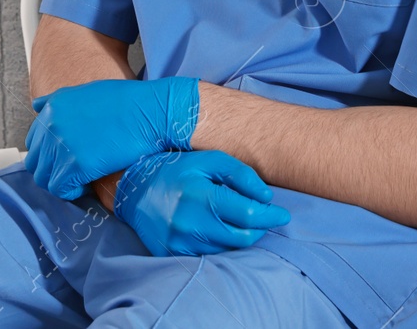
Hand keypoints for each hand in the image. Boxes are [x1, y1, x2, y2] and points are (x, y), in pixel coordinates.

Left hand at [26, 77, 199, 200]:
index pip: (34, 141)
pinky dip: (71, 191)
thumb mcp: (87, 92)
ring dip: (61, 182)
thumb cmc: (127, 102)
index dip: (50, 154)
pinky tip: (87, 184)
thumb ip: (59, 100)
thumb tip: (37, 105)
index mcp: (53, 106)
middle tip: (74, 173)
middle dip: (52, 170)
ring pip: (44, 178)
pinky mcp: (75, 164)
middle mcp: (52, 124)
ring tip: (82, 180)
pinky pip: (60, 188)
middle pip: (36, 161)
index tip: (67, 159)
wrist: (151, 112)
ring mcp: (62, 144)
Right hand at [113, 150, 291, 256]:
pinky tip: (221, 231)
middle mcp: (191, 224)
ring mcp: (180, 243)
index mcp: (201, 197)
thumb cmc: (176, 170)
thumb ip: (241, 174)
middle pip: (243, 237)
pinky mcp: (173, 255)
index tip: (283, 213)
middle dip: (260, 229)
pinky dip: (221, 245)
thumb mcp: (208, 160)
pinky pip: (209, 257)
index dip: (271, 216)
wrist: (133, 190)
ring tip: (241, 221)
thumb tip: (267, 196)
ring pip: (228, 249)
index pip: (249, 215)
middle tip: (265, 218)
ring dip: (241, 237)